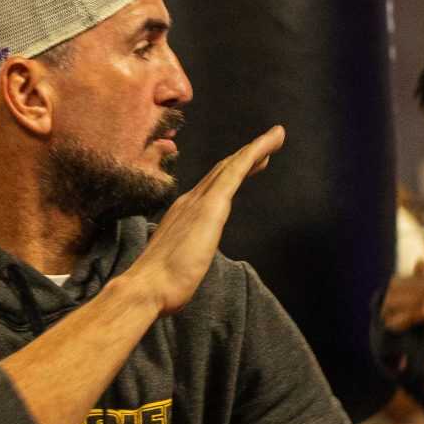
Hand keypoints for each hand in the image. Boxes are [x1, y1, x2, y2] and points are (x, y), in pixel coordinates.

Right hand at [125, 127, 284, 314]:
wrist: (146, 286)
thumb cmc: (159, 284)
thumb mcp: (176, 264)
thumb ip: (186, 255)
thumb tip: (187, 264)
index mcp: (183, 214)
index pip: (212, 187)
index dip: (232, 171)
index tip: (251, 164)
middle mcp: (189, 201)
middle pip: (223, 170)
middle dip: (247, 155)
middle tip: (269, 142)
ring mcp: (199, 201)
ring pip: (231, 165)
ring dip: (255, 148)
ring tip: (276, 136)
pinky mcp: (211, 206)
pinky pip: (235, 172)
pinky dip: (253, 154)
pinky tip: (268, 146)